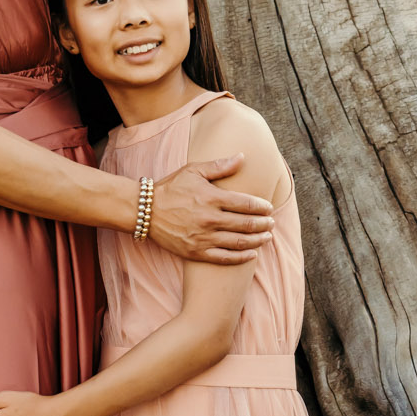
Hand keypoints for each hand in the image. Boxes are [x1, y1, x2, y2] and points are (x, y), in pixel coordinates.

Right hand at [151, 158, 273, 263]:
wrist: (145, 211)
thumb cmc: (170, 188)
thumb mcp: (193, 171)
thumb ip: (219, 166)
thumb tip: (242, 157)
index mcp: (211, 198)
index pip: (246, 204)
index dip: (261, 207)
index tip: (269, 208)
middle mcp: (209, 219)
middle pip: (246, 224)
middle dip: (263, 224)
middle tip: (271, 223)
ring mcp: (203, 238)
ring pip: (238, 242)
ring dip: (257, 240)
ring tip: (267, 237)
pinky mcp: (196, 252)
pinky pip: (224, 258)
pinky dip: (240, 257)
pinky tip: (252, 254)